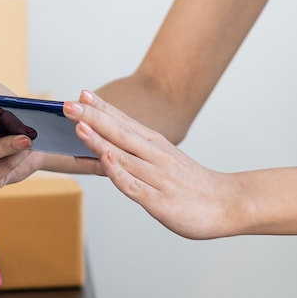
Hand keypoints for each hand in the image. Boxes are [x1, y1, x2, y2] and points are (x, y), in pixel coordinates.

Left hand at [65, 90, 243, 239]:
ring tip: (79, 125)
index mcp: (155, 144)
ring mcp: (156, 177)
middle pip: (119, 133)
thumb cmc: (190, 184)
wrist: (229, 204)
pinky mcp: (158, 200)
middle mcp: (155, 156)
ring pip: (123, 156)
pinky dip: (119, 172)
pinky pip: (134, 185)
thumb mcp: (162, 160)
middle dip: (92, 118)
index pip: (124, 122)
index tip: (80, 93)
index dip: (102, 108)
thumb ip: (133, 153)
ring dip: (100, 140)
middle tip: (67, 104)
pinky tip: (106, 159)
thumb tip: (102, 146)